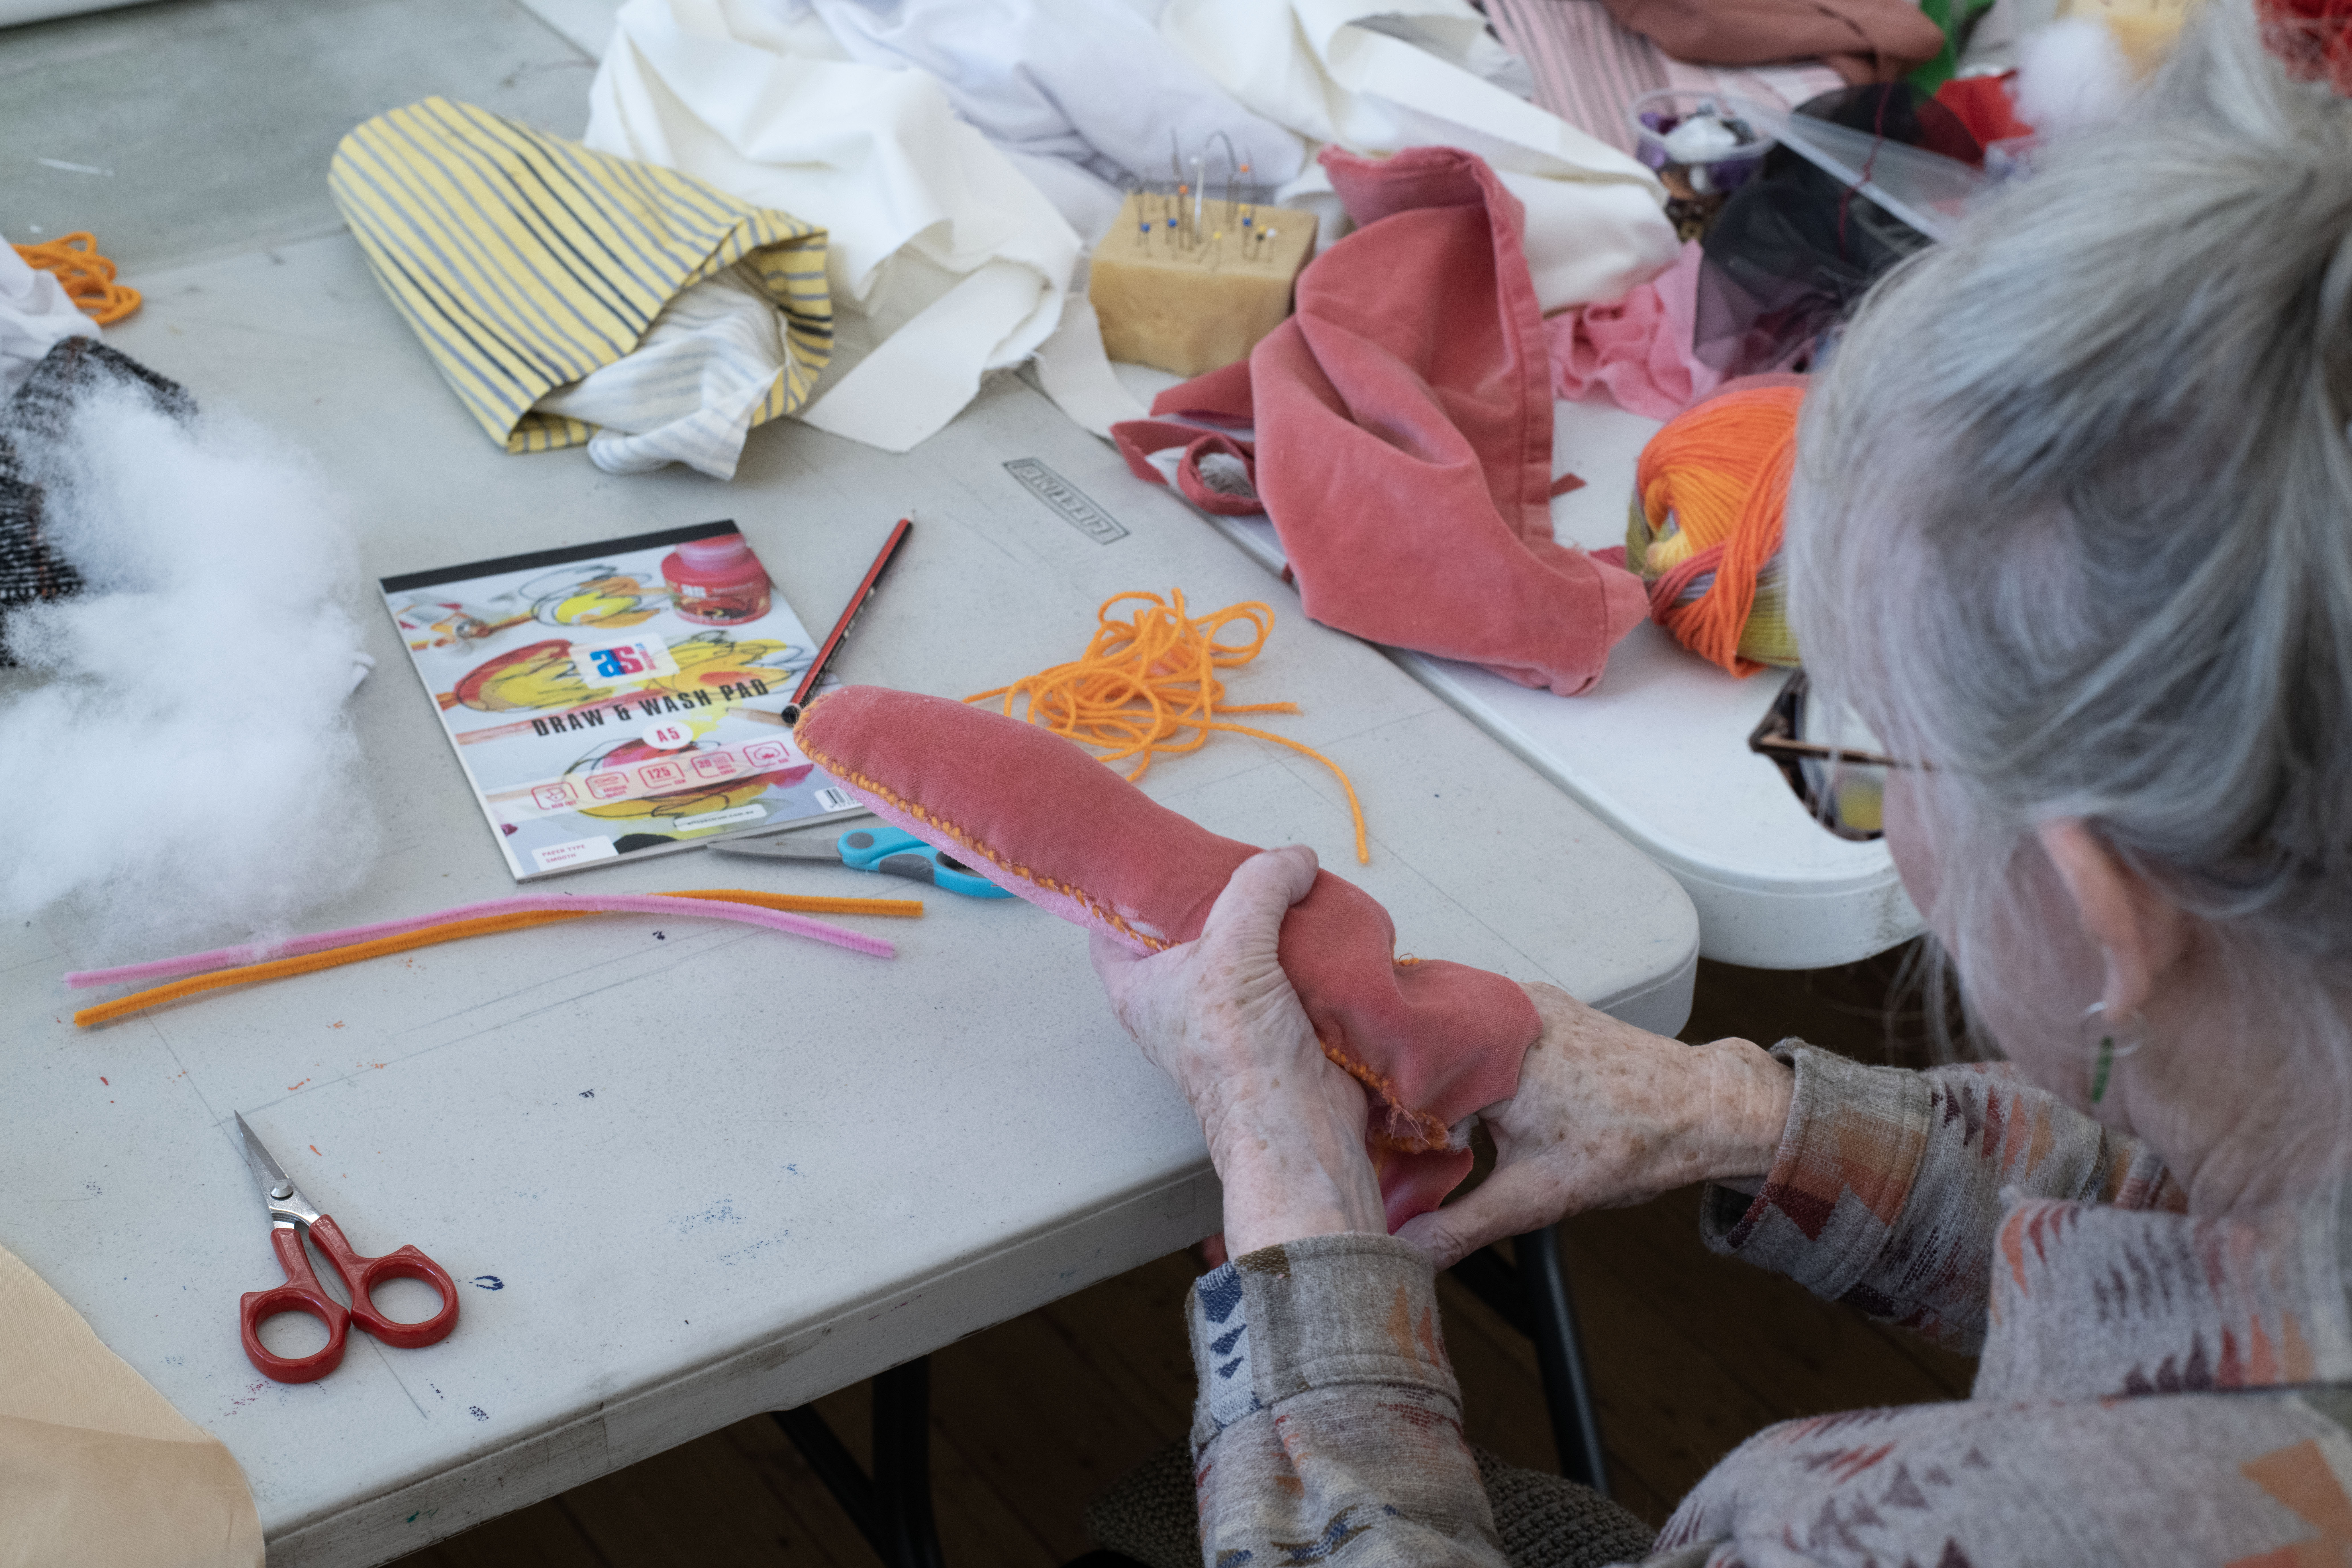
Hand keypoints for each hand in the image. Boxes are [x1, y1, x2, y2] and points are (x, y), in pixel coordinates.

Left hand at [1091, 846, 1387, 1255]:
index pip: (1113, 921)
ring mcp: (1225, 1013)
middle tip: (1244, 859)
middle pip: (1187, 926)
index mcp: (1137, 984)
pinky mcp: (1274, 1024)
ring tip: (1292, 886)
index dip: (1133, 885)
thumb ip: (1259, 887)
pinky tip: (1320, 924)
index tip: (1165, 851)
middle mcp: (1175, 998)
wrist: (1300, 1126)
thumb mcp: (1234, 947)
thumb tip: (1294, 858)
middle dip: (1218, 894)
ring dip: (1270, 922)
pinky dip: (1303, 950)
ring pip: (1242, 947)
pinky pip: (1284, 971)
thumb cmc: (1240, 1051)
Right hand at [1394, 982, 1792, 1268]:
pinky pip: (1474, 1021)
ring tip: (1421, 1118)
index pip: (1398, 1080)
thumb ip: (1460, 1226)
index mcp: (1490, 1055)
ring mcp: (1519, 1002)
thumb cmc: (1629, 1143)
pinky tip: (1461, 1091)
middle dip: (1395, 1091)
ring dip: (1428, 1071)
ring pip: (1443, 1032)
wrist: (1700, 1106)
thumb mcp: (1534, 1198)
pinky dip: (1460, 1054)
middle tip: (1385, 1139)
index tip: (1370, 1153)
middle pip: (1414, 1048)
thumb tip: (1405, 1254)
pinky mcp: (1534, 1005)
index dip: (1378, 1120)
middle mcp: (1499, 1013)